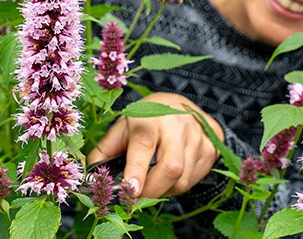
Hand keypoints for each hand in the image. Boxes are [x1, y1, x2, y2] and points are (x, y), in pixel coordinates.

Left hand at [86, 92, 223, 198]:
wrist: (180, 104)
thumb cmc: (146, 118)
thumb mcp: (123, 126)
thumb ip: (106, 150)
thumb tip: (91, 176)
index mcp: (149, 118)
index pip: (143, 146)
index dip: (137, 170)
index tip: (130, 190)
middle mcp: (176, 125)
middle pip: (171, 167)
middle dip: (153, 191)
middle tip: (137, 197)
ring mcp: (198, 137)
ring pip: (183, 179)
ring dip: (164, 190)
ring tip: (154, 180)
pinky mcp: (211, 148)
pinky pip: (195, 179)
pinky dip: (179, 185)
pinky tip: (170, 174)